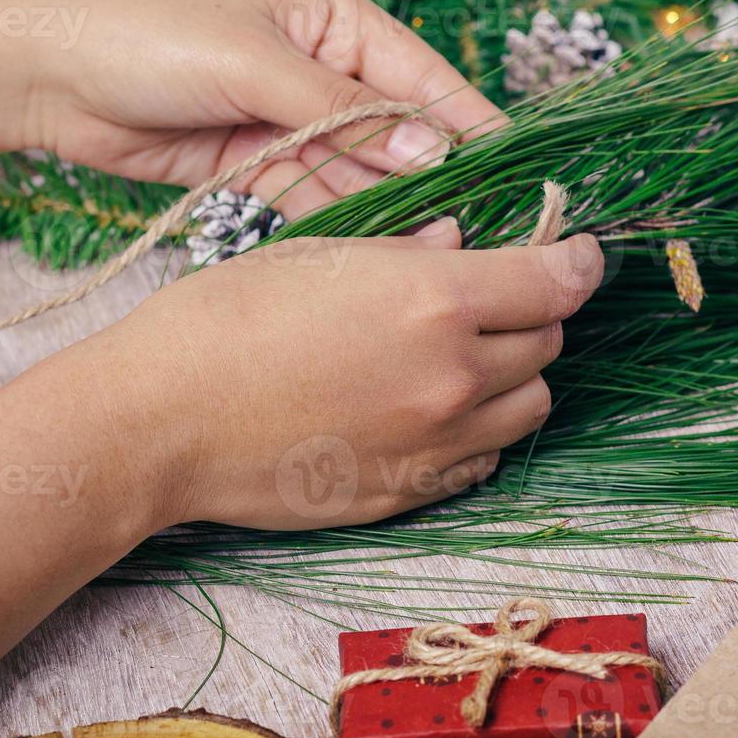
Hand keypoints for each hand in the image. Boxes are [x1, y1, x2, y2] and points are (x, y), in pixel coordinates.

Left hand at [27, 0, 505, 220]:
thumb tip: (433, 152)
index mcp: (329, 17)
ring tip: (431, 252)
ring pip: (356, 171)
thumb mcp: (253, 62)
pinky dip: (337, 222)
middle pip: (393, 130)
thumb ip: (343, 113)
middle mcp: (317, 67)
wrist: (45, 74)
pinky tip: (371, 250)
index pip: (419, 73)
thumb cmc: (148, 35)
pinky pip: (312, 196)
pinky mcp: (254, 164)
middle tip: (477, 231)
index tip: (516, 171)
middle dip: (431, 177)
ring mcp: (286, 119)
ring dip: (387, 208)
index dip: (467, 123)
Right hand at [78, 219, 603, 530]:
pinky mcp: (409, 494)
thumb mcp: (318, 256)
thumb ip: (408, 252)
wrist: (160, 420)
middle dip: (536, 313)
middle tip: (499, 298)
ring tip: (464, 357)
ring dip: (514, 376)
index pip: (555, 280)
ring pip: (529, 407)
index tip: (578, 251)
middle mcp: (452, 376)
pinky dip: (478, 431)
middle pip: (548, 343)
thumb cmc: (223, 318)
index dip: (577, 259)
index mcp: (434, 300)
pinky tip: (431, 411)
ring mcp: (434, 444)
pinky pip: (483, 460)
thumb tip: (460, 242)